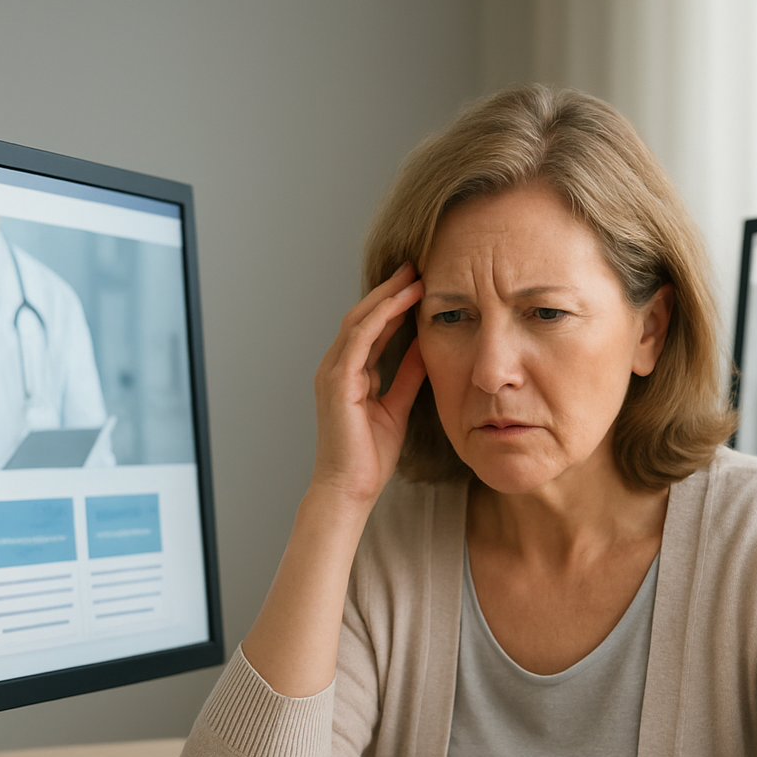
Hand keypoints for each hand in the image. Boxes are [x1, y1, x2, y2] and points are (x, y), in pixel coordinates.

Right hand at [311, 262, 427, 508]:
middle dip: (390, 289)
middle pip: (362, 315)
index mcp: (348, 373)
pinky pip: (360, 339)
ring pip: (359, 320)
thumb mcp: (396, 406)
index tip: (420, 285)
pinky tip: (403, 302)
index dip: (394, 304)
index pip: (371, 328)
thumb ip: (407, 375)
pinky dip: (381, 317)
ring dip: (387, 296)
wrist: (349, 489)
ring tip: (414, 276)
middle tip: (417, 266)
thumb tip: (424, 347)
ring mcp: (332, 372)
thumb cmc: (369, 457)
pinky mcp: (337, 382)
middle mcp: (336, 367)